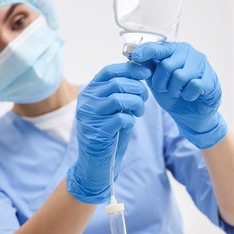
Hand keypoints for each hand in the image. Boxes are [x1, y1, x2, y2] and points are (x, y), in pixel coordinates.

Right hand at [66, 62, 150, 203]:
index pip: (109, 71)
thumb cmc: (109, 133)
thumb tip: (140, 73)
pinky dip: (131, 119)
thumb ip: (121, 92)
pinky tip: (130, 123)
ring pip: (119, 98)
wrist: (96, 164)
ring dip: (136, 104)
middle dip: (137, 89)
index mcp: (90, 91)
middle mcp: (86, 101)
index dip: (130, 69)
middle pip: (117, 83)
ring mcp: (90, 116)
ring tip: (139, 111)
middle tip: (145, 98)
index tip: (146, 73)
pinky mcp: (97, 131)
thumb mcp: (113, 108)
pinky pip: (121, 118)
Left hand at [131, 42, 226, 148]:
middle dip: (161, 83)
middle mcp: (189, 53)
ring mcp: (202, 64)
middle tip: (166, 89)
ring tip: (179, 93)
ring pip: (180, 77)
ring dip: (175, 91)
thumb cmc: (174, 95)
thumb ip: (148, 68)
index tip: (134, 56)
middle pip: (166, 66)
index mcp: (174, 50)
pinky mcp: (210, 79)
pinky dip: (188, 95)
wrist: (191, 115)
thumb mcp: (156, 81)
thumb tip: (134, 54)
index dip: (145, 51)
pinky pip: (193, 86)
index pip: (158, 47)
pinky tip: (191, 96)